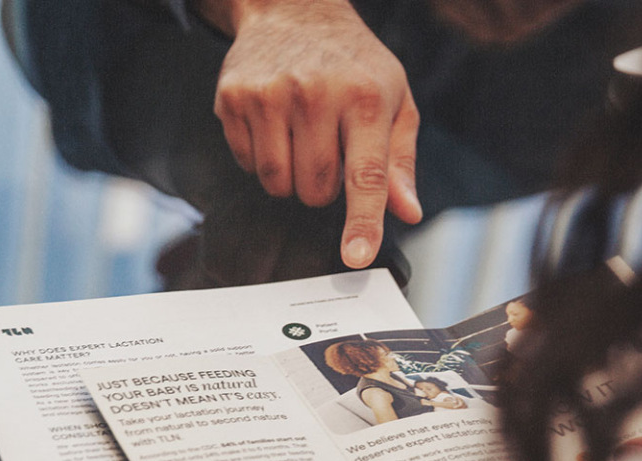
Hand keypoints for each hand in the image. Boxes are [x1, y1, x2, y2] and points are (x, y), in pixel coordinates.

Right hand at [211, 0, 422, 268]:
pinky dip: (263, 159)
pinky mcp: (234, 98)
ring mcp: (270, 95)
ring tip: (302, 138)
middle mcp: (316, 94)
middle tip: (329, 150)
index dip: (362, 221)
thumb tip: (407, 210)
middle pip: (316, 189)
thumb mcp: (395, 101)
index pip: (366, 174)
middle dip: (324, 188)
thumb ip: (400, 161)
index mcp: (366, 97)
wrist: (293, 10)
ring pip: (278, 183)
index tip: (356, 256)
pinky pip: (247, 164)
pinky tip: (274, 126)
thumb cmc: (353, 63)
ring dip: (291, 178)